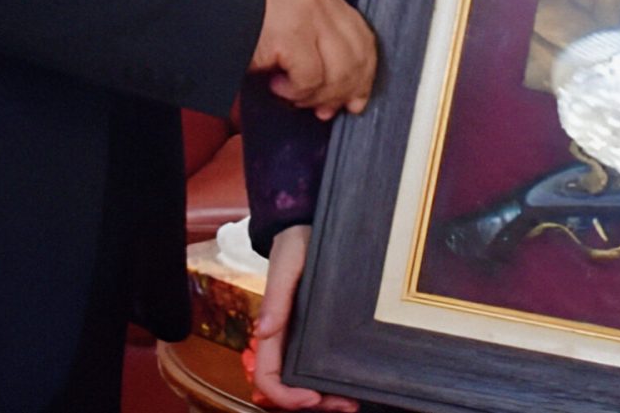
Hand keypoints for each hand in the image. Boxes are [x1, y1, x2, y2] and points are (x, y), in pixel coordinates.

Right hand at [251, 0, 377, 120]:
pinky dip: (295, 93)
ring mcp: (307, 14)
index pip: (363, 37)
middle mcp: (321, 0)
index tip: (357, 102)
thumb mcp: (294, 30)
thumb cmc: (246, 31)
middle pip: (356, 56)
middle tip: (322, 111)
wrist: (205, 18)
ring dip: (316, 96)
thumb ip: (322, 49)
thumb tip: (351, 98)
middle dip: (343, 92)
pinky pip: (310, 79)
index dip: (365, 74)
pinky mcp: (291, 33)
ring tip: (293, 97)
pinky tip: (276, 87)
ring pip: (338, 71)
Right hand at [252, 225, 359, 411]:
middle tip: (347, 404)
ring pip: (310, 380)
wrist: (310, 224)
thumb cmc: (295, 242)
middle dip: (316, 403)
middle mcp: (288, 339)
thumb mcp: (287, 264)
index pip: (266, 376)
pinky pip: (325, 363)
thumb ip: (276, 297)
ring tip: (355, 400)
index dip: (284, 395)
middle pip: (292, 386)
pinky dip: (338, 378)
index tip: (312, 396)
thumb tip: (263, 331)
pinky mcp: (322, 330)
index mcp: (274, 329)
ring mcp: (305, 337)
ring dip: (329, 396)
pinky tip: (357, 379)